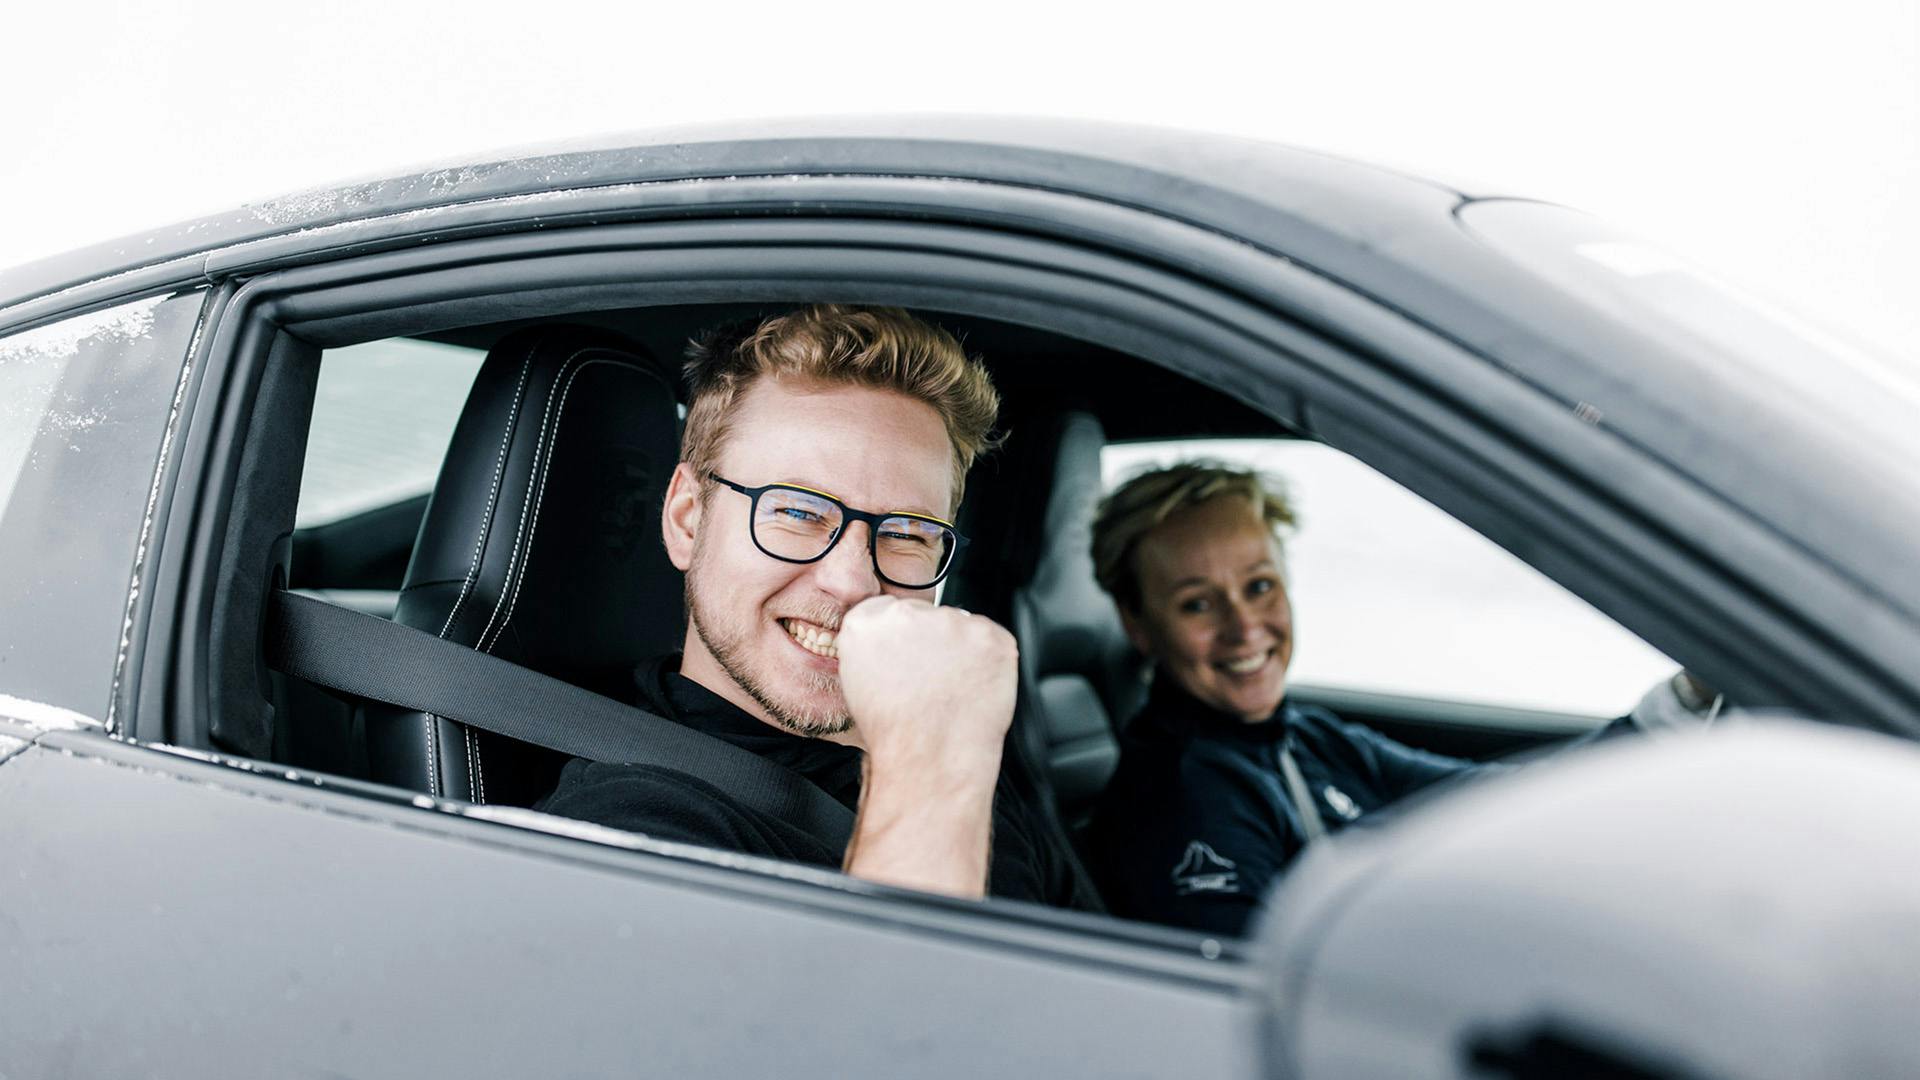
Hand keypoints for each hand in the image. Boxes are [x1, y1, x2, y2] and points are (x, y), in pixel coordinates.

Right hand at [833, 595, 1017, 897]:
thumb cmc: (896, 735)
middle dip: (932, 643)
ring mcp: (952, 622)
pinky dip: (989, 663)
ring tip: (952, 691)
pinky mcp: (989, 635)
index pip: (888, 611)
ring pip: (960, 628)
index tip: (907, 661)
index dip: (902, 641)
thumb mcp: (859, 686)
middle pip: (926, 615)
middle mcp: (908, 614)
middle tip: (932, 683)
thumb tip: (894, 643)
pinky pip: (992, 641)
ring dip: (961, 652)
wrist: (931, 759)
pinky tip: (973, 689)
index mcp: (867, 623)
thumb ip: (874, 650)